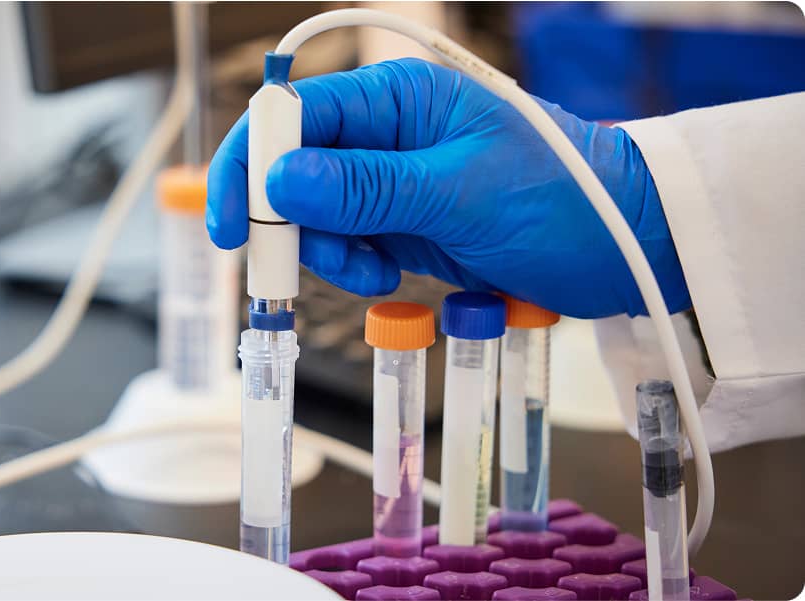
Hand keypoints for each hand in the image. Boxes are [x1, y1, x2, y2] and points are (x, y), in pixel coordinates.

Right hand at [206, 58, 689, 317]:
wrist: (624, 247)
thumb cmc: (563, 199)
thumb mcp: (460, 193)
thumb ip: (367, 186)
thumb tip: (281, 179)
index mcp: (398, 97)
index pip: (294, 117)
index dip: (251, 165)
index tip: (233, 223)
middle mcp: (386, 133)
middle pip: (292, 169)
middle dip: (285, 219)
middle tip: (286, 264)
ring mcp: (392, 180)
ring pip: (313, 213)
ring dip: (325, 250)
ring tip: (374, 269)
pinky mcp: (402, 221)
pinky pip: (346, 241)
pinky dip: (351, 265)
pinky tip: (387, 274)